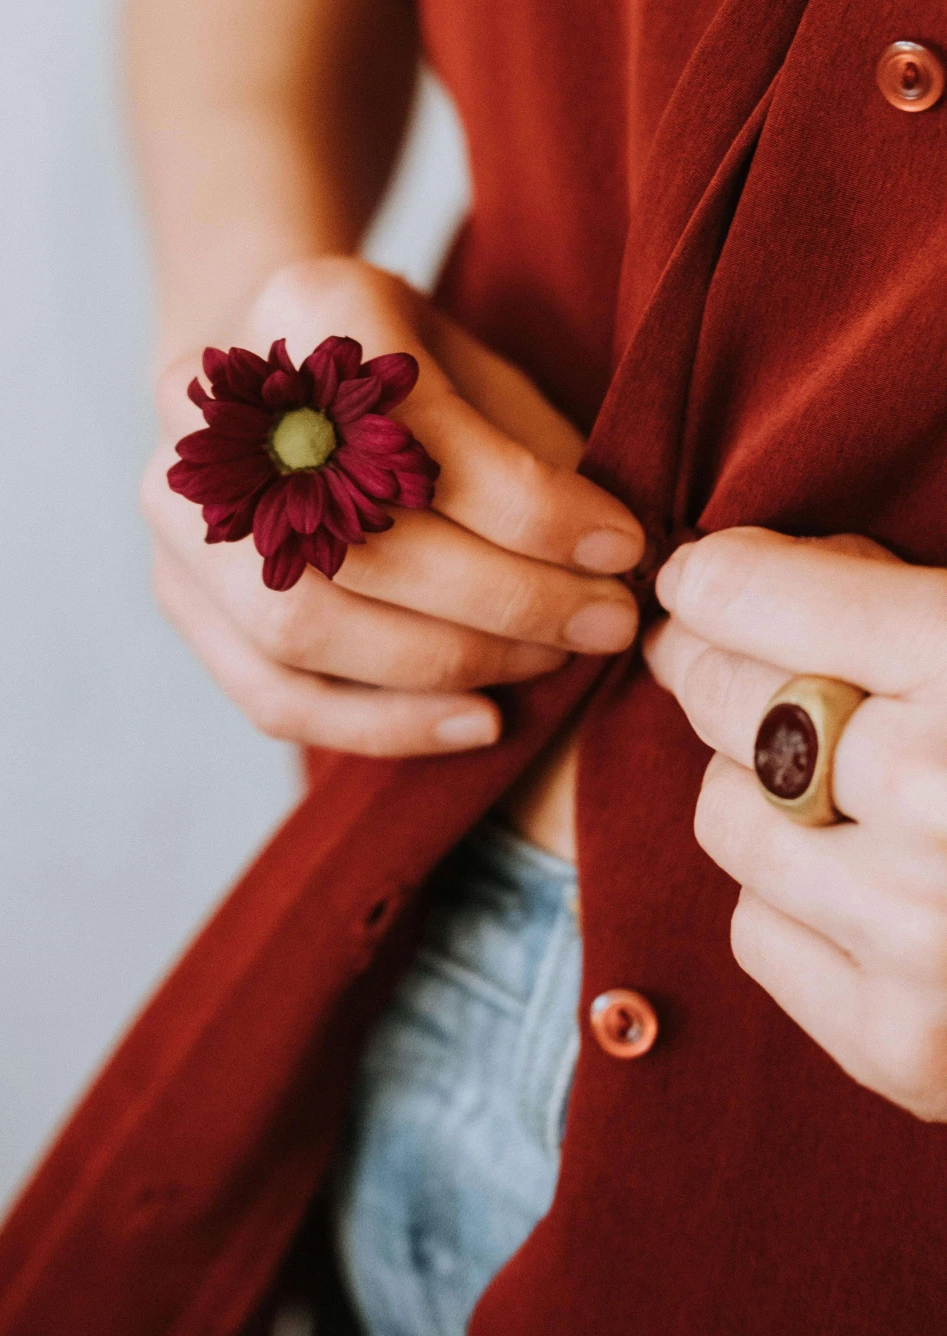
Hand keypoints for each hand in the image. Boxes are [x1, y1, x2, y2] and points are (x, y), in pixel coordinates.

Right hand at [142, 256, 643, 757]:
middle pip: (356, 540)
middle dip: (505, 598)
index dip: (534, 510)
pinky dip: (384, 725)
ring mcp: (177, 510)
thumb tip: (616, 559)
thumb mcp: (473, 361)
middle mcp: (208, 410)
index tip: (624, 547)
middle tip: (606, 623)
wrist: (276, 367)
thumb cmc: (401, 369)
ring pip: (304, 627)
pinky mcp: (177, 593)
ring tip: (548, 664)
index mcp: (304, 311)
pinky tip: (478, 722)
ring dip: (448, 665)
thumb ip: (529, 447)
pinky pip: (273, 694)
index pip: (421, 437)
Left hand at [647, 527, 946, 1120]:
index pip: (749, 595)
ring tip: (838, 780)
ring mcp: (920, 939)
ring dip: (759, 785)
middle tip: (730, 658)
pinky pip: (756, 930)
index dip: (713, 577)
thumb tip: (736, 579)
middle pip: (722, 700)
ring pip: (724, 815)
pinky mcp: (906, 1051)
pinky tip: (868, 881)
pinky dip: (792, 898)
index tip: (705, 580)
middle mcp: (939, 798)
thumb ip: (901, 593)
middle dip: (716, 665)